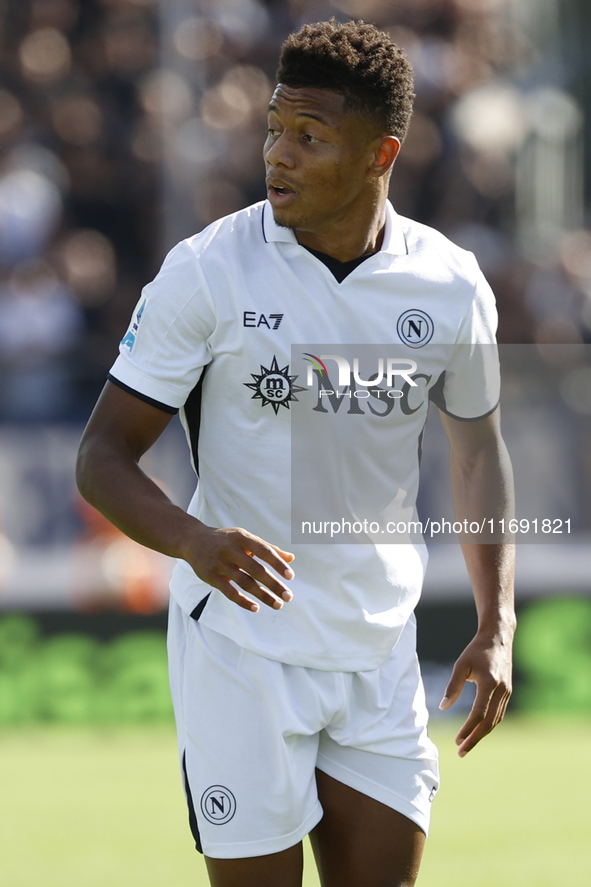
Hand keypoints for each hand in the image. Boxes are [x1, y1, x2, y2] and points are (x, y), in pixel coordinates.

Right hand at [183, 523, 294, 612]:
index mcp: (242, 537)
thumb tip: (291, 558)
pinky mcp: (211, 576)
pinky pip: (229, 591)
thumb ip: (268, 548)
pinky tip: (256, 607)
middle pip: (256, 569)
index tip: (290, 576)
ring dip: (263, 595)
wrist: (193, 540)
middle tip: (288, 597)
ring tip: (278, 604)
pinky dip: (243, 601)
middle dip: (273, 584)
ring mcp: (220, 563)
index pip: (264, 551)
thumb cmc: (226, 540)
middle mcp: (230, 549)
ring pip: (244, 582)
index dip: (277, 563)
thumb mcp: (245, 538)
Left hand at [439, 630, 512, 756]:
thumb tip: (443, 707)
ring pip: (496, 720)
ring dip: (482, 734)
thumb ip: (453, 686)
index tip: (458, 741)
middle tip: (462, 752)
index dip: (468, 730)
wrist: (498, 638)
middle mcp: (501, 691)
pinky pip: (499, 713)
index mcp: (490, 684)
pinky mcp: (508, 692)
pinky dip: (489, 725)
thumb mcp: (461, 665)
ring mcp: (507, 692)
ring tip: (467, 745)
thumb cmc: (476, 650)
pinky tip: (478, 730)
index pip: (479, 714)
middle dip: (475, 739)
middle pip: (489, 723)